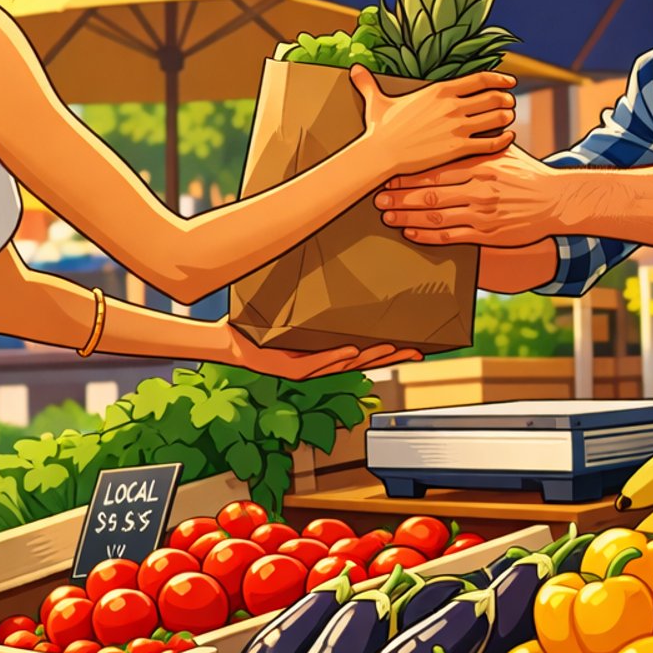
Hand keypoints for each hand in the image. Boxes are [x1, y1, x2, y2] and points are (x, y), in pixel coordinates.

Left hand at [210, 325, 422, 378]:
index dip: (391, 353)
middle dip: (392, 357)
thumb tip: (338, 283)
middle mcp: (321, 366)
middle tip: (417, 351)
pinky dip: (335, 357)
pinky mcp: (292, 368)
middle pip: (364, 362)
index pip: (366, 354)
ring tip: (392, 348)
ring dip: (371, 357)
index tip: (416, 348)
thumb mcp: (295, 318)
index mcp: (326, 355)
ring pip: (346, 364)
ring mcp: (308, 368)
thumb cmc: (264, 329)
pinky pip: (317, 361)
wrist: (235, 343)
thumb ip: (317, 311)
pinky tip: (352, 351)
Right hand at [349, 65, 515, 178]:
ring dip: (506, 117)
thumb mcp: (377, 101)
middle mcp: (452, 106)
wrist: (380, 153)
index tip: (509, 81)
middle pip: (493, 96)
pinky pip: (491, 142)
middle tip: (509, 102)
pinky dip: (504, 139)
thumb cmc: (380, 128)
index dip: (499, 79)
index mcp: (439, 90)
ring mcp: (456, 127)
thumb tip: (353, 69)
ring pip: (496, 118)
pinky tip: (508, 138)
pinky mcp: (458, 148)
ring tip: (508, 118)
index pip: (479, 79)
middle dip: (506, 98)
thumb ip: (369, 83)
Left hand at [372, 145, 564, 246]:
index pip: (435, 168)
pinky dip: (428, 236)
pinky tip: (411, 234)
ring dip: (408, 218)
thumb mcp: (504, 151)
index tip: (389, 174)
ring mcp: (481, 213)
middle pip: (429, 193)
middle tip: (378, 198)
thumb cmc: (526, 173)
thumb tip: (456, 122)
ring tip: (388, 216)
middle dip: (400, 197)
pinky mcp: (486, 234)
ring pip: (436, 216)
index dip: (409, 174)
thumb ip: (478, 141)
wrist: (555, 200)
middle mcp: (478, 189)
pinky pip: (450, 236)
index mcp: (479, 165)